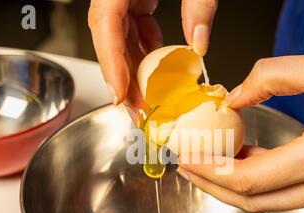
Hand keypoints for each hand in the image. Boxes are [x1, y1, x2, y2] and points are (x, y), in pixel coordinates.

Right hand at [88, 0, 217, 120]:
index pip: (104, 22)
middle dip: (124, 80)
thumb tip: (199, 44)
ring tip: (150, 102)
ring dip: (137, 72)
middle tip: (139, 111)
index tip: (119, 94)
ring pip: (123, 40)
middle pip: (111, 40)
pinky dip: (149, 53)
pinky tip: (162, 72)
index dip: (110, 62)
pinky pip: (137, 30)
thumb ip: (198, 5)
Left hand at [178, 44, 303, 212]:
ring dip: (240, 185)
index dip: (211, 172)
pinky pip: (295, 193)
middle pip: (256, 202)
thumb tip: (235, 96)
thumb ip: (269, 78)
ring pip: (275, 201)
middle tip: (191, 166)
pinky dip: (268, 181)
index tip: (188, 160)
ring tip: (215, 161)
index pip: (249, 180)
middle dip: (215, 186)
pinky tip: (252, 160)